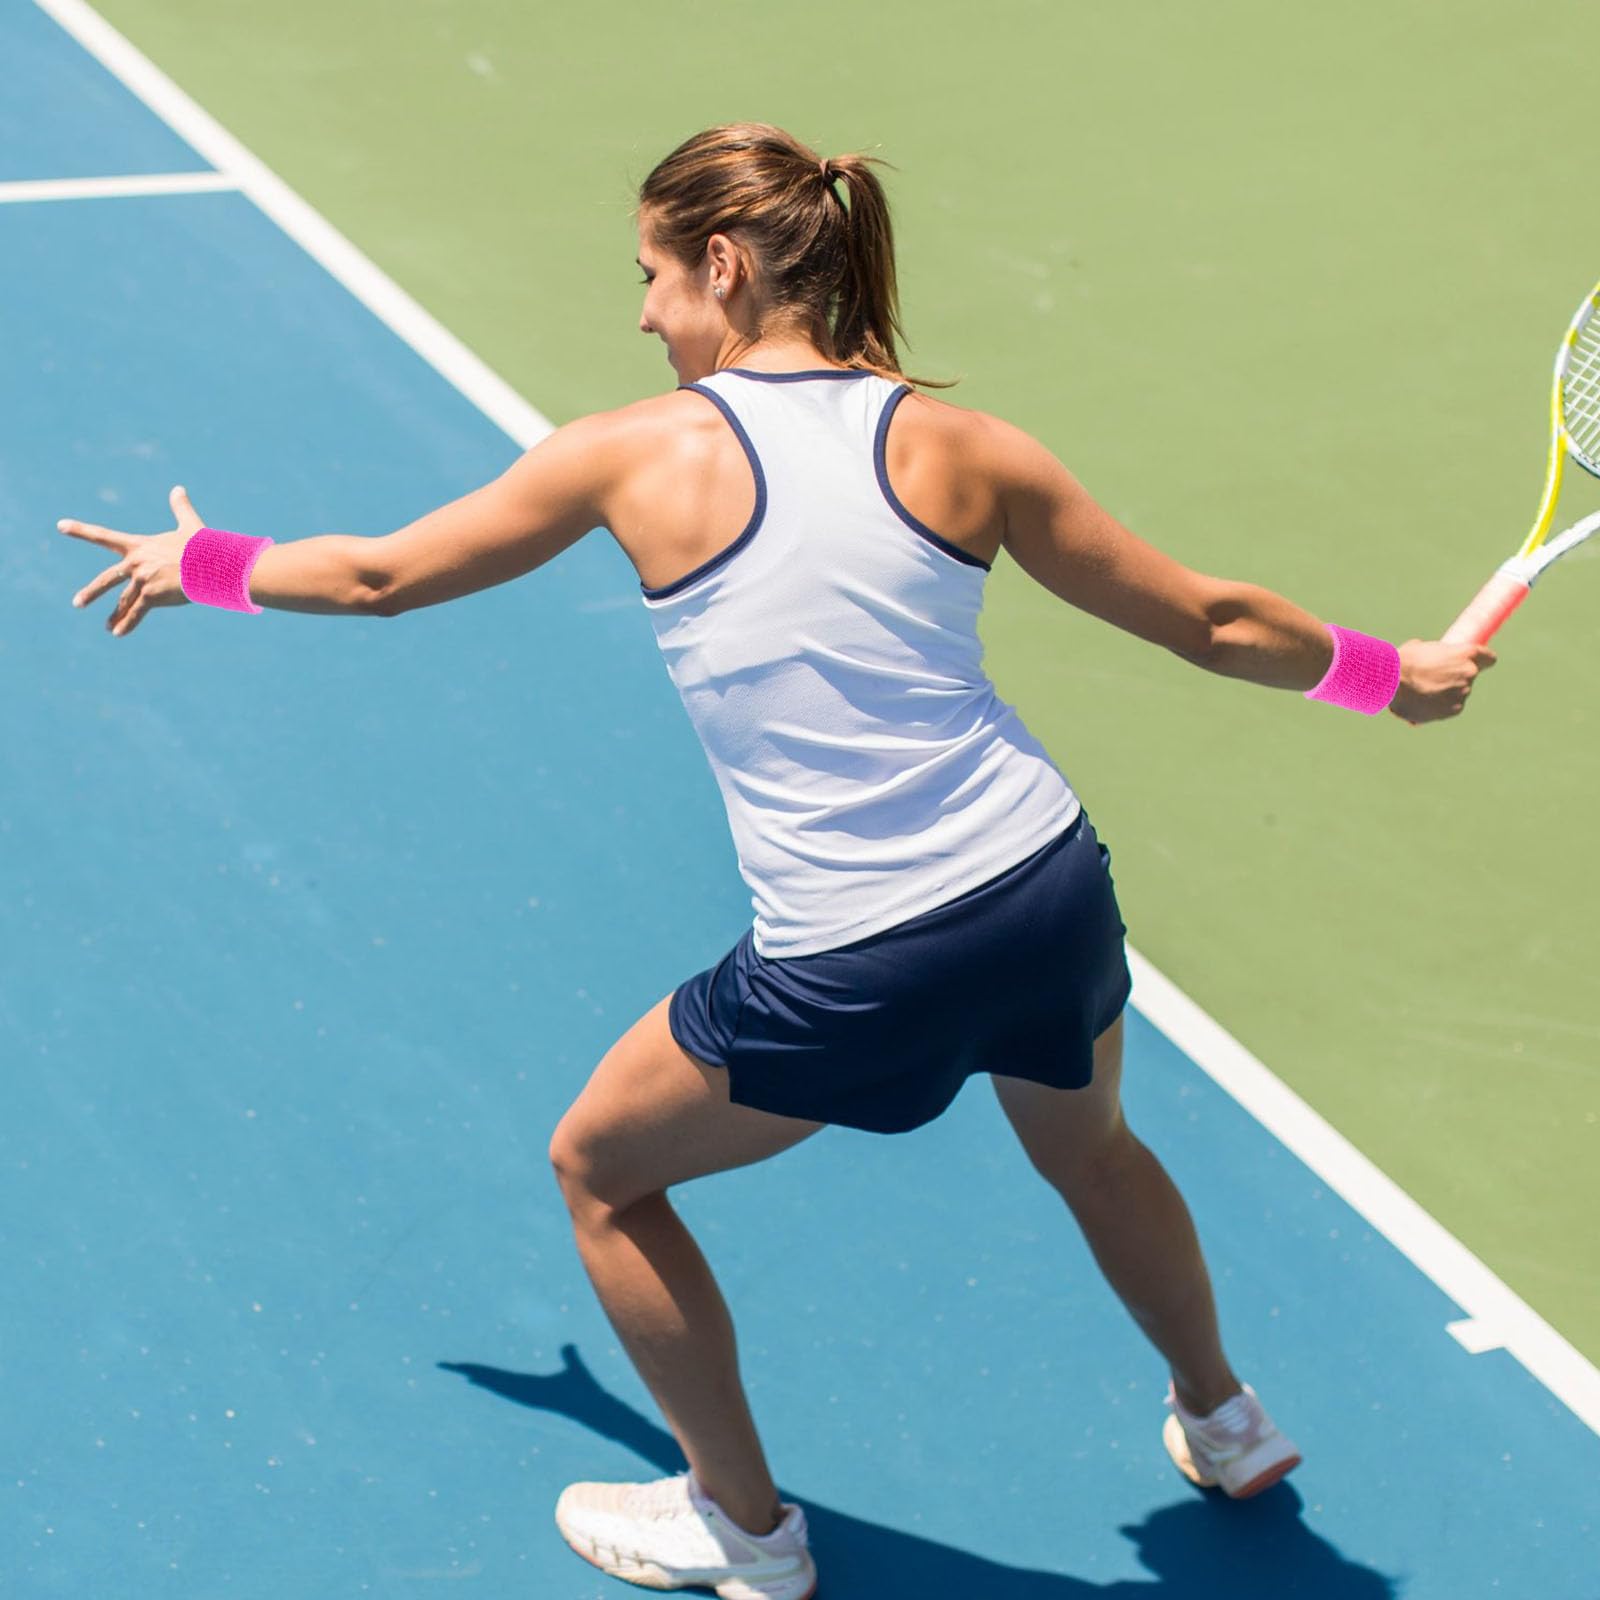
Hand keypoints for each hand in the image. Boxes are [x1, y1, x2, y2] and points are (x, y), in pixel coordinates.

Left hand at [61, 485, 203, 637]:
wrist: (211, 564)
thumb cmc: (202, 545)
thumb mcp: (189, 525)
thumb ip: (180, 508)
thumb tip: (178, 489)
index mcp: (139, 546)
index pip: (104, 536)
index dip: (81, 530)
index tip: (60, 525)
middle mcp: (135, 563)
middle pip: (107, 579)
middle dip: (92, 592)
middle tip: (78, 603)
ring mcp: (141, 580)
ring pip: (124, 601)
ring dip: (116, 616)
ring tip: (108, 628)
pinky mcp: (150, 595)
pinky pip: (136, 613)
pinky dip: (127, 624)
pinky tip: (118, 633)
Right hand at [1389, 638, 1496, 724]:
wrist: (1389, 682)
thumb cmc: (1402, 661)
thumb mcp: (1422, 647)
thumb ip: (1438, 655)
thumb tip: (1435, 660)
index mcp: (1466, 654)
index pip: (1489, 659)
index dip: (1481, 660)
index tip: (1473, 663)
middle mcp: (1469, 674)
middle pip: (1470, 676)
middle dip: (1455, 677)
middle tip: (1433, 677)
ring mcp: (1462, 694)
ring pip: (1459, 693)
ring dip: (1445, 692)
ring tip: (1422, 691)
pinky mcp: (1453, 711)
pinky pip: (1450, 707)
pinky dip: (1439, 706)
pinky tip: (1422, 702)